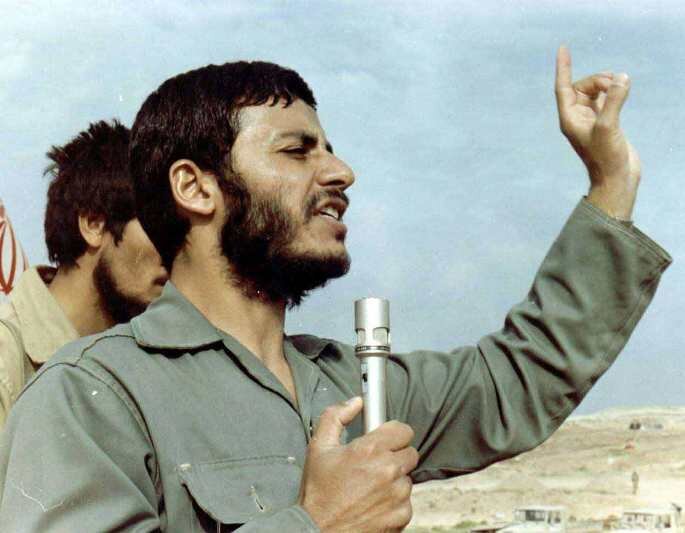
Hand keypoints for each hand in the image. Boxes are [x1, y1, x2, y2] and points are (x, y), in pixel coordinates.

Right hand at [299, 397, 418, 531]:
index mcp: (370, 450)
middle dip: (395, 456)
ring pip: (407, 478)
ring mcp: (397, 495)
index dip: (393, 433)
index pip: (404, 430)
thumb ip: (335, 417)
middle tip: (375, 464)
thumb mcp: (318, 448)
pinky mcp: (401, 516)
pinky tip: (374, 504)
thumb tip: (355, 402)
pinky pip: (406, 502)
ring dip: (394, 481)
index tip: (385, 439)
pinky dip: (394, 503)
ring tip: (370, 487)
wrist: (317, 531)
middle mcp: (388, 471)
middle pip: (410, 454)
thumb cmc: (318, 491)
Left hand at [555, 45, 639, 218]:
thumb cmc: (606, 158)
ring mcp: (591, 120)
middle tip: (613, 84)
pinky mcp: (605, 123)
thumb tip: (620, 78)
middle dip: (597, 79)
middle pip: (581, 87)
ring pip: (594, 92)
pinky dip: (612, 92)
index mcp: (569, 119)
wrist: (616, 179)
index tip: (563, 49)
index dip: (563, 67)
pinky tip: (622, 89)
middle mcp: (577, 118)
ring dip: (605, 84)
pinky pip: (604, 100)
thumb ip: (614, 101)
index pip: (562, 87)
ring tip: (621, 86)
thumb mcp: (608, 127)